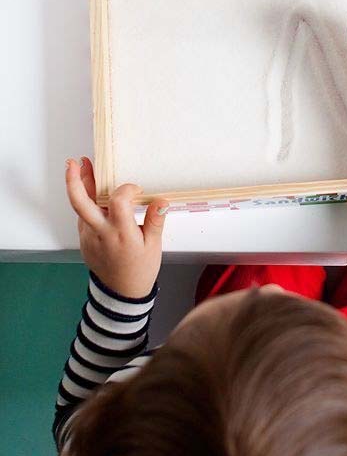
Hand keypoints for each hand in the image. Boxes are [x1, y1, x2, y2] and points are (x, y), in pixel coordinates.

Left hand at [65, 157, 169, 297]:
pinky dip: (86, 201)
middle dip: (75, 181)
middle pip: (81, 203)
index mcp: (121, 234)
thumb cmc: (140, 269)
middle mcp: (101, 234)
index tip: (137, 190)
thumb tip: (161, 200)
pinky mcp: (85, 240)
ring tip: (84, 167)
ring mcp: (89, 237)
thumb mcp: (154, 246)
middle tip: (75, 162)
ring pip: (81, 207)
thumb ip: (155, 221)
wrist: (121, 293)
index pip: (118, 201)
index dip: (127, 189)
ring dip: (80, 186)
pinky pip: (84, 217)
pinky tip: (92, 191)